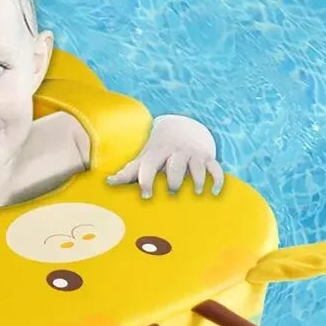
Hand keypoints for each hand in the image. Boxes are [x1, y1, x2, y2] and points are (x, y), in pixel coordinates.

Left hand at [106, 115, 223, 197]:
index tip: (146, 196)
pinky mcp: (207, 158)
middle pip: (175, 164)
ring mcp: (192, 155)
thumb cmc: (158, 151)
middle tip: (171, 192)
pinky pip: (215, 168)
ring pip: (197, 165)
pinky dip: (217, 180)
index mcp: (157, 154)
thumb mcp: (144, 158)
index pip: (150, 165)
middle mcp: (175, 153)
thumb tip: (108, 182)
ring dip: (197, 179)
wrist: (182, 129)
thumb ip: (128, 172)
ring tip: (195, 193)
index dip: (147, 180)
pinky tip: (214, 192)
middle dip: (174, 178)